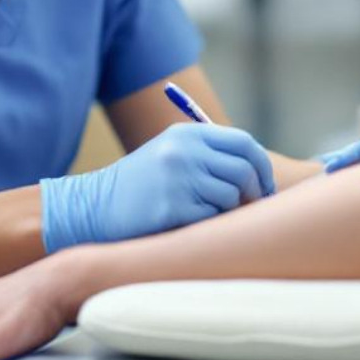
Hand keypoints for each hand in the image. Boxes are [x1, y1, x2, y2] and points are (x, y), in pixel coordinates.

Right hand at [39, 123, 275, 252]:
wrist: (93, 206)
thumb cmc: (140, 187)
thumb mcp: (170, 156)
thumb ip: (208, 157)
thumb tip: (258, 174)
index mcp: (186, 134)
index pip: (243, 143)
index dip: (261, 167)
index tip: (265, 187)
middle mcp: (184, 150)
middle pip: (244, 169)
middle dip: (255, 192)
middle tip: (251, 208)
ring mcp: (178, 177)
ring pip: (232, 196)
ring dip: (229, 211)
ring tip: (209, 216)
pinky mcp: (173, 206)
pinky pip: (212, 217)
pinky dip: (209, 224)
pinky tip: (190, 224)